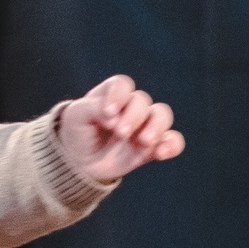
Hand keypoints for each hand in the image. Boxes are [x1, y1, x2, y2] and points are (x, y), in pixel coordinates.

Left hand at [58, 74, 184, 181]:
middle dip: (134, 116)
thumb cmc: (78, 132)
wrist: (81, 163)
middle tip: (120, 133)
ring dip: (156, 126)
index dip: (119, 95)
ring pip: (162, 115)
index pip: (122, 84)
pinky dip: (171, 145)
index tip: (108, 113)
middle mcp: (131, 106)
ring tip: (144, 141)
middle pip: (142, 100)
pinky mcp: (154, 145)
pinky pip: (173, 141)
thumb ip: (92, 108)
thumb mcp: (76, 117)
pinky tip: (160, 153)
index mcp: (111, 94)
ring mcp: (144, 125)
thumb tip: (114, 115)